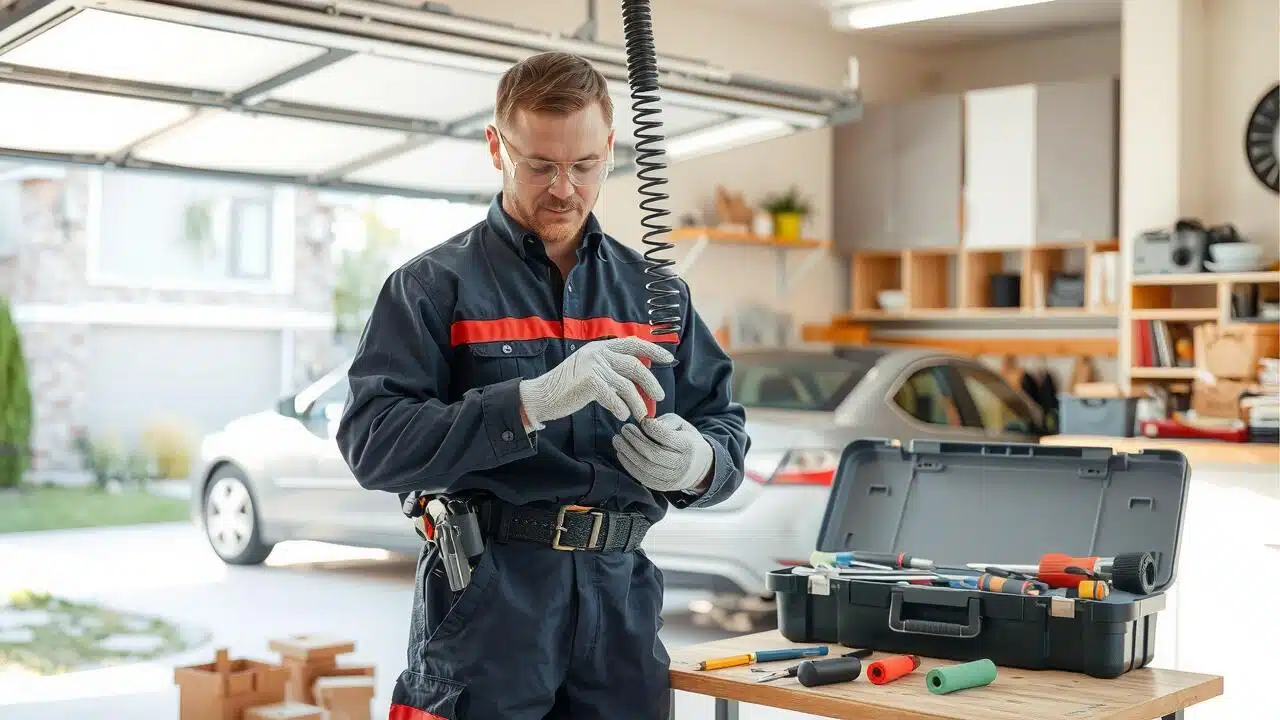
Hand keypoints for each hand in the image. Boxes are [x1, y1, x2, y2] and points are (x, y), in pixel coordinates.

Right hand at [518, 337, 672, 429]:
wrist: (541, 395)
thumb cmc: (567, 386)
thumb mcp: (590, 368)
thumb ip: (610, 367)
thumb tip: (638, 375)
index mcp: (600, 347)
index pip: (633, 343)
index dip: (653, 349)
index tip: (669, 358)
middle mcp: (598, 353)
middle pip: (635, 366)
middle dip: (651, 382)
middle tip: (659, 397)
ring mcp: (593, 366)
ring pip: (626, 385)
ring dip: (637, 403)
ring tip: (641, 415)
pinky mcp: (589, 382)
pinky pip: (614, 397)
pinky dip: (621, 408)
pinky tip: (622, 415)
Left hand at [612, 414, 712, 492]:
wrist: (698, 467)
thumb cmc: (685, 440)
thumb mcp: (682, 425)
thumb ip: (665, 421)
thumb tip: (645, 422)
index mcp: (688, 446)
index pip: (665, 436)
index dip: (650, 428)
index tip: (640, 421)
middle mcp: (681, 464)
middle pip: (653, 453)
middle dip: (634, 440)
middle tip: (623, 430)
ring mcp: (672, 478)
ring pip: (646, 467)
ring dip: (627, 453)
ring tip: (618, 441)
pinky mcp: (663, 487)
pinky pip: (642, 477)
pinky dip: (629, 466)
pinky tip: (622, 454)